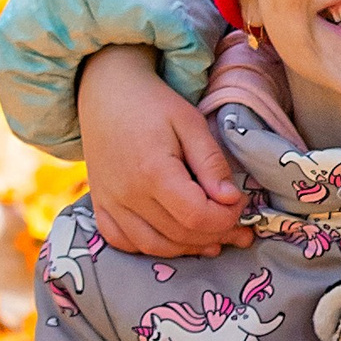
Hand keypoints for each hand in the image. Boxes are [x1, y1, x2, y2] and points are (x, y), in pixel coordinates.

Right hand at [78, 47, 250, 257]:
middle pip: (180, 235)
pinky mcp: (100, 205)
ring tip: (214, 239)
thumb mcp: (191, 123)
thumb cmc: (153, 104)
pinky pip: (124, 242)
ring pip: (154, 246)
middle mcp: (127, 194)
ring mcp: (110, 203)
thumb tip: (231, 200)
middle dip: (216, 235)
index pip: (197, 216)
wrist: (106, 92)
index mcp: (153, 172)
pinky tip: (174, 239)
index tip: (240, 206)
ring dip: (188, 248)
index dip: (226, 218)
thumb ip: (212, 163)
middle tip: (239, 228)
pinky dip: (151, 247)